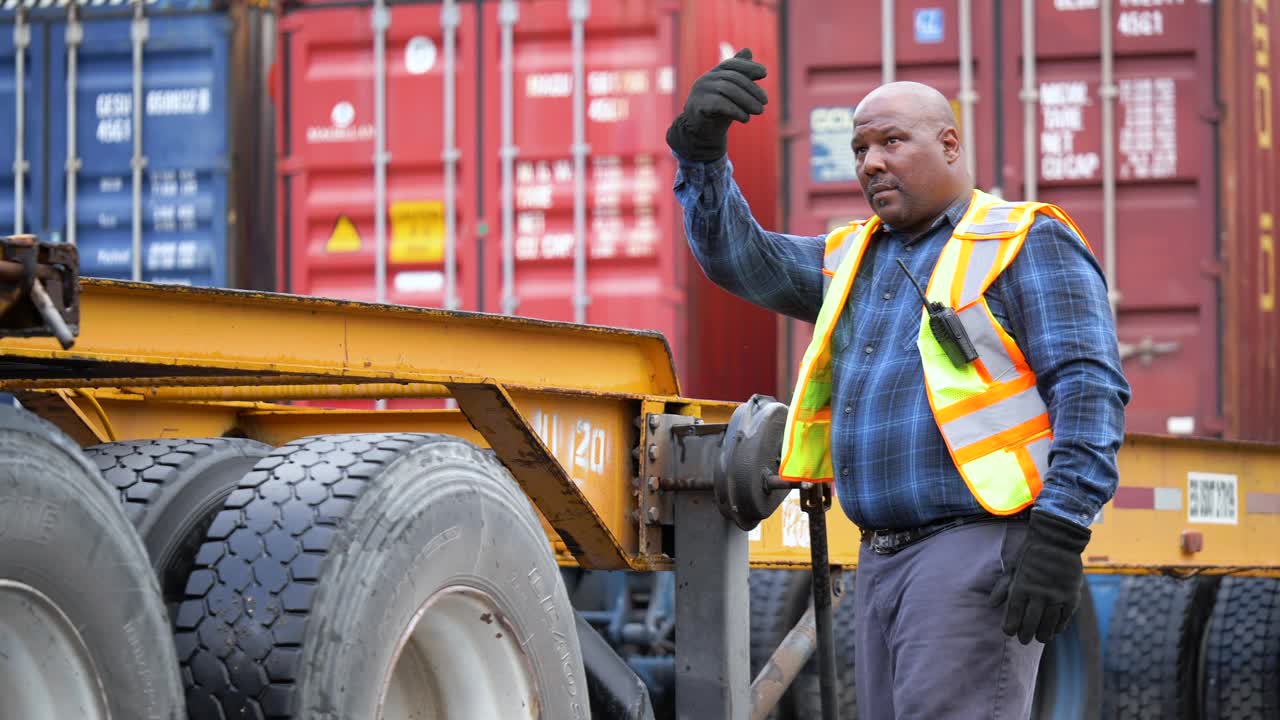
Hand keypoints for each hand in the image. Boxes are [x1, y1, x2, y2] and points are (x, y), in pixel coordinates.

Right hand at [665, 48, 768, 162]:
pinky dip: (736, 111)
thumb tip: (748, 50)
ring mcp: (700, 92)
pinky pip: (719, 104)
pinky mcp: (697, 105)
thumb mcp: (732, 92)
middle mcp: (705, 79)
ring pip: (728, 90)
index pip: (732, 64)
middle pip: (733, 78)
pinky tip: (745, 118)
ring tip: (759, 111)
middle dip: (752, 89)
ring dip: (747, 101)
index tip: (764, 73)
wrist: (701, 132)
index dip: (748, 66)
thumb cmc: (719, 111)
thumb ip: (740, 75)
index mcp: (714, 74)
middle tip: (765, 102)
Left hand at [989, 510, 1090, 643]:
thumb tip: (991, 604)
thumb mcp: (1013, 567)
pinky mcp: (1071, 595)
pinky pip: (1064, 617)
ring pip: (1048, 622)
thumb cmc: (1030, 553)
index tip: (1008, 632)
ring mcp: (1056, 595)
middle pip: (1031, 621)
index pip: (1014, 612)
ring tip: (1039, 639)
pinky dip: (1059, 626)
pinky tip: (1055, 631)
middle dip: (1026, 633)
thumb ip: (1002, 586)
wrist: (1057, 539)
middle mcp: (1039, 593)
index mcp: (1022, 586)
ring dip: (1043, 633)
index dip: (1011, 625)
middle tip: (1023, 640)